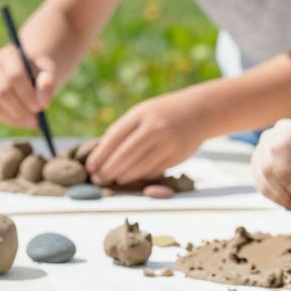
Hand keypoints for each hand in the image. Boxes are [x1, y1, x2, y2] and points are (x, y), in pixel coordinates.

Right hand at [0, 45, 58, 127]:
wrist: (30, 67)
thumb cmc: (41, 69)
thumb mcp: (51, 72)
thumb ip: (49, 84)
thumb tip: (42, 103)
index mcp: (9, 53)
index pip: (14, 75)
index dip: (27, 94)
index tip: (40, 108)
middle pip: (1, 91)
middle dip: (19, 109)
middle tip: (35, 121)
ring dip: (13, 117)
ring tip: (31, 121)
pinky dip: (7, 120)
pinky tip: (22, 121)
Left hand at [87, 95, 206, 187]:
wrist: (199, 111)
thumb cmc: (162, 113)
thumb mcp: (142, 112)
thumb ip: (123, 130)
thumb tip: (100, 153)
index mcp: (141, 115)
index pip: (114, 138)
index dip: (100, 156)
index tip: (90, 167)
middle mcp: (154, 129)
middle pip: (125, 156)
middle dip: (108, 170)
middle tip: (98, 179)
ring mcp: (167, 144)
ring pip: (139, 168)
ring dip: (123, 176)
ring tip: (113, 178)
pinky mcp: (177, 157)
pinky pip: (153, 171)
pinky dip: (141, 176)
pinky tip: (133, 176)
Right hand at [251, 119, 290, 209]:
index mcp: (286, 130)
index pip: (278, 148)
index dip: (285, 170)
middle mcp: (268, 141)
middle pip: (266, 168)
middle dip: (284, 189)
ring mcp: (260, 157)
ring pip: (264, 183)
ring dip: (286, 198)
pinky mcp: (259, 174)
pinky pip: (265, 192)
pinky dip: (282, 201)